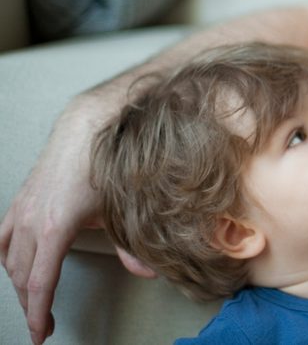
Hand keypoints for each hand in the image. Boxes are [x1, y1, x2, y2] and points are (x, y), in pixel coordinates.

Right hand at [0, 97, 154, 343]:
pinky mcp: (21, 200)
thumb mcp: (123, 210)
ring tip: (33, 300)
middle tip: (41, 324)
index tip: (41, 333)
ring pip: (11, 259)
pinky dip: (6, 256)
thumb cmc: (106, 164)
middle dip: (31, 304)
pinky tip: (12, 265)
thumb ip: (133, 246)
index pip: (40, 284)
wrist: (88, 126)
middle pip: (22, 276)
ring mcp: (22, 210)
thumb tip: (149, 271)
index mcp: (53, 229)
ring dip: (19, 283)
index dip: (39, 313)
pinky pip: (3, 237)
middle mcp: (31, 222)